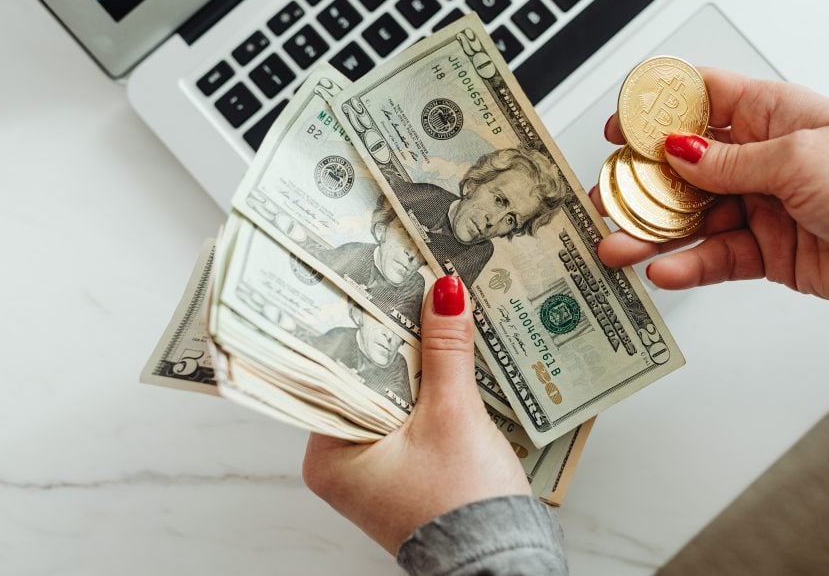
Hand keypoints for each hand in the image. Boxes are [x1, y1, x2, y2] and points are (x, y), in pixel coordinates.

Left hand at [302, 276, 530, 553]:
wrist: (500, 564)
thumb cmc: (463, 505)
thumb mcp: (454, 415)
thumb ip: (447, 350)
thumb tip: (444, 292)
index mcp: (328, 454)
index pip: (337, 371)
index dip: (364, 325)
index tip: (379, 282)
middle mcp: (341, 462)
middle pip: (366, 380)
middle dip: (396, 341)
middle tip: (411, 287)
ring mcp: (372, 470)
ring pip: (391, 396)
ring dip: (417, 364)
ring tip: (435, 313)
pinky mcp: (403, 473)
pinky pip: (409, 417)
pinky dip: (429, 392)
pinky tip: (450, 360)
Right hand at [591, 68, 828, 337]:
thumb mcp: (800, 160)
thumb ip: (729, 163)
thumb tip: (675, 151)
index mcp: (772, 114)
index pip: (699, 98)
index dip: (653, 109)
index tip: (615, 128)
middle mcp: (761, 158)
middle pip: (682, 165)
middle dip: (640, 182)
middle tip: (605, 198)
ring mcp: (762, 206)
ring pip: (692, 216)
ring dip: (653, 231)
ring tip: (617, 245)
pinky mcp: (769, 252)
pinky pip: (716, 257)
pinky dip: (688, 265)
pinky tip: (665, 270)